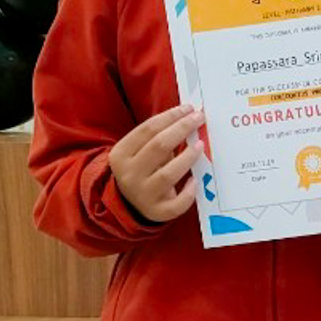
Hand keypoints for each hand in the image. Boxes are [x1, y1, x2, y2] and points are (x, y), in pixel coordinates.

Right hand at [109, 103, 201, 222]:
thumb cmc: (140, 169)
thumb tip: (188, 117)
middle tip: (199, 118)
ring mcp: (143, 195)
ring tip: (200, 145)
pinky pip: (176, 204)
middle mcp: (129, 175)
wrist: (128, 204)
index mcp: (120, 155)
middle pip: (159, 146)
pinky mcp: (157, 212)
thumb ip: (157, 137)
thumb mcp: (138, 152)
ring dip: (187, 157)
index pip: (147, 129)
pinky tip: (196, 180)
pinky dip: (188, 192)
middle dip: (181, 129)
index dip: (170, 116)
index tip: (188, 108)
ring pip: (169, 174)